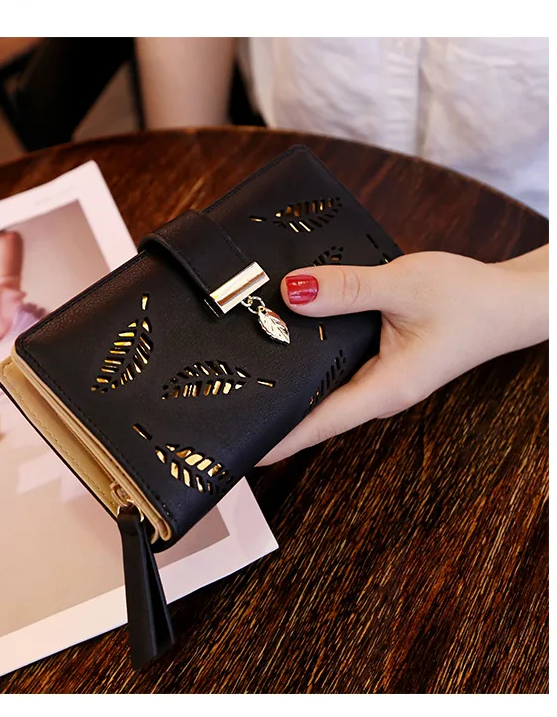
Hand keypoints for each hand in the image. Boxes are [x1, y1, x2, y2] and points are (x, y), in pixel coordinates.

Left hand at [258, 247, 547, 465]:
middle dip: (274, 410)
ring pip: (324, 387)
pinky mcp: (380, 360)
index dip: (276, 437)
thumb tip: (292, 291)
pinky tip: (287, 338)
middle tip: (227, 406)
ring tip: (243, 374)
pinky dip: (311, 357)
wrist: (508, 301)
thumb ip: (348, 290)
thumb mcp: (404, 286)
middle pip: (314, 411)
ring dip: (291, 383)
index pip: (317, 423)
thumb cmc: (468, 299)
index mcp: (384, 388)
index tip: (238, 448)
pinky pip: (336, 365)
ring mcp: (379, 378)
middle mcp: (378, 391)